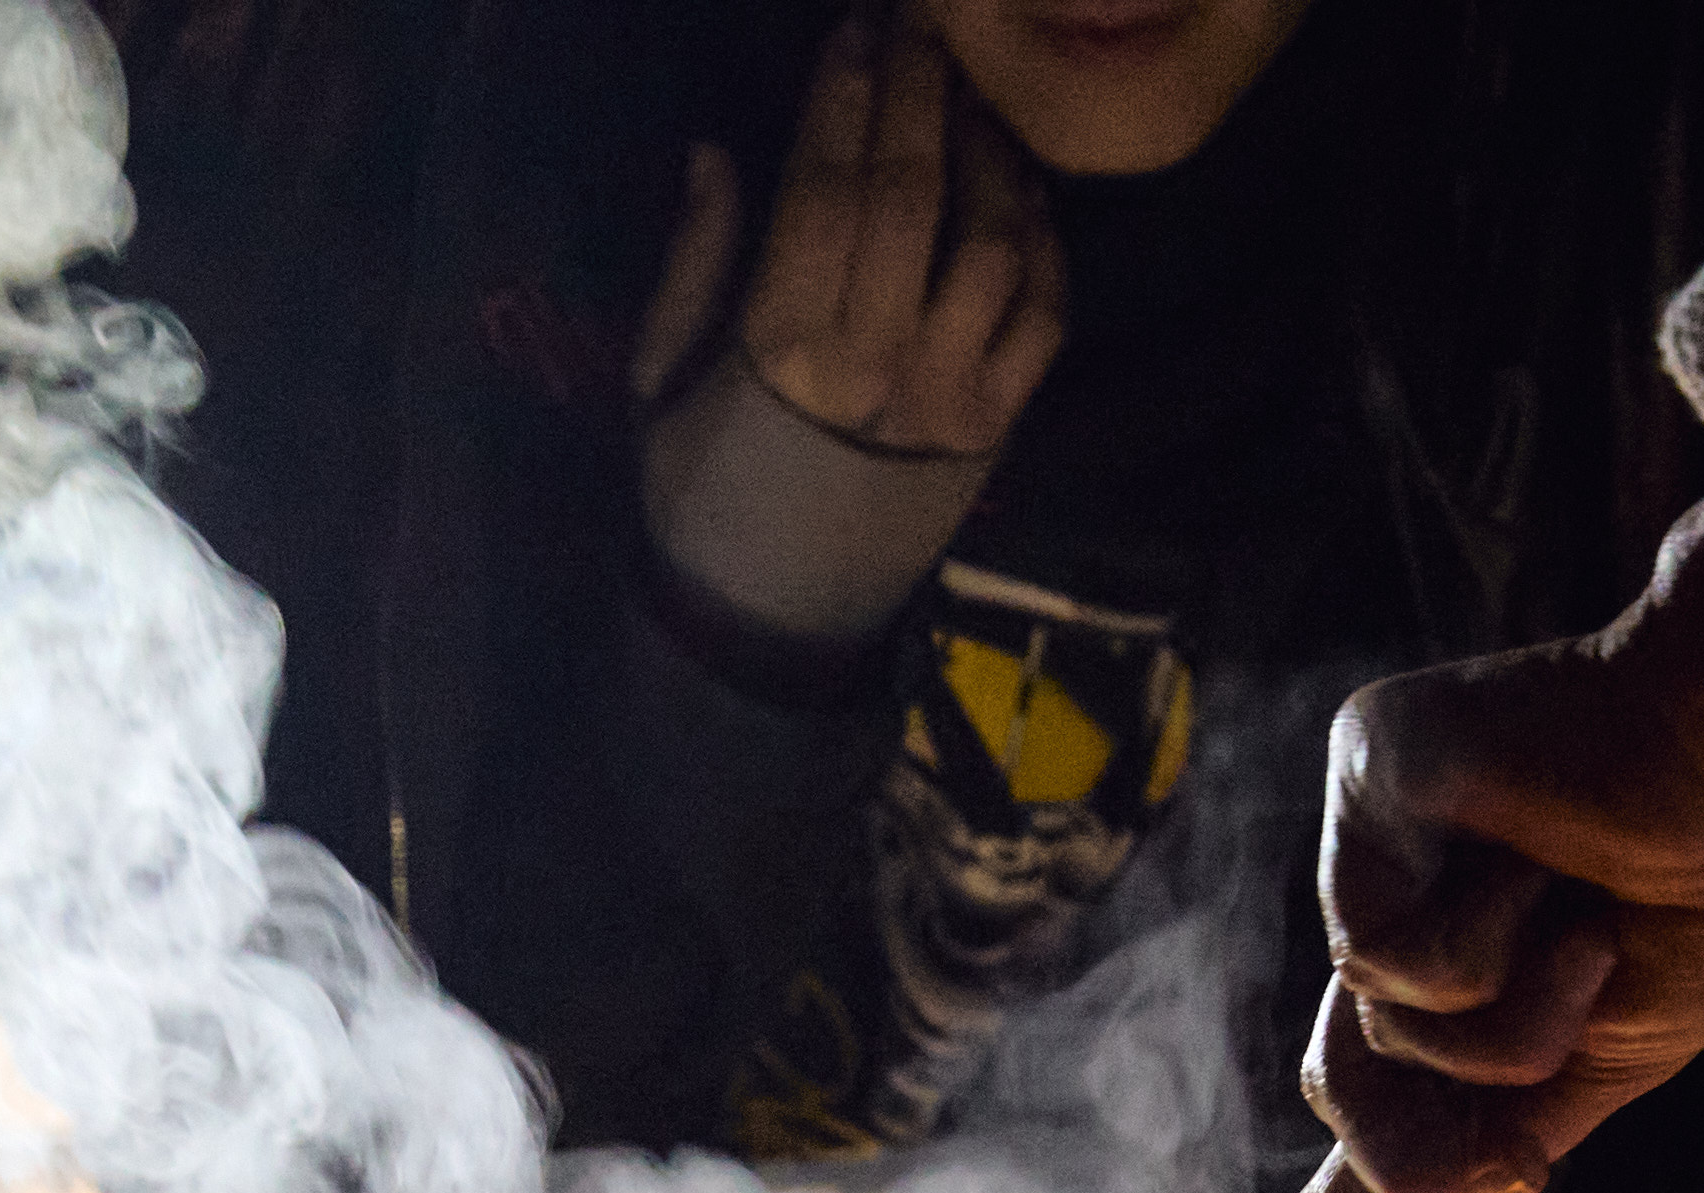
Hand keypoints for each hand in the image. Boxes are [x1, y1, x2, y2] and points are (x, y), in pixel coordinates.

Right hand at [643, 14, 1065, 460]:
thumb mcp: (659, 379)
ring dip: (988, 156)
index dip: (843, 98)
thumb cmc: (700, 489)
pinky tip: (1021, 192)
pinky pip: (1045, 317)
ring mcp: (946, 396)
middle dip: (917, 96)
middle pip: (911, 196)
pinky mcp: (997, 427)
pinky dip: (1044, 243)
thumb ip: (693, 265)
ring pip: (991, 245)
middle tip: (922, 31)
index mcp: (776, 346)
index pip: (823, 191)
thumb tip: (718, 150)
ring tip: (974, 102)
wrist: (768, 622)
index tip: (853, 32)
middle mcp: (872, 364)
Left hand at [1255, 482, 1703, 1192]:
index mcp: (1489, 973)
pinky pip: (1372, 955)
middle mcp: (1426, 908)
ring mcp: (1390, 844)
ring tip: (1592, 945)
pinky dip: (1473, 955)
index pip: (1386, 1104)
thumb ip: (1503, 1133)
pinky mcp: (1367, 774)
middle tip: (1523, 1150)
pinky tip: (1540, 875)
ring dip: (1500, 1040)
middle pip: (1350, 1093)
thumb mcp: (1619, 1056)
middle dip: (1427, 1149)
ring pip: (1363, 1046)